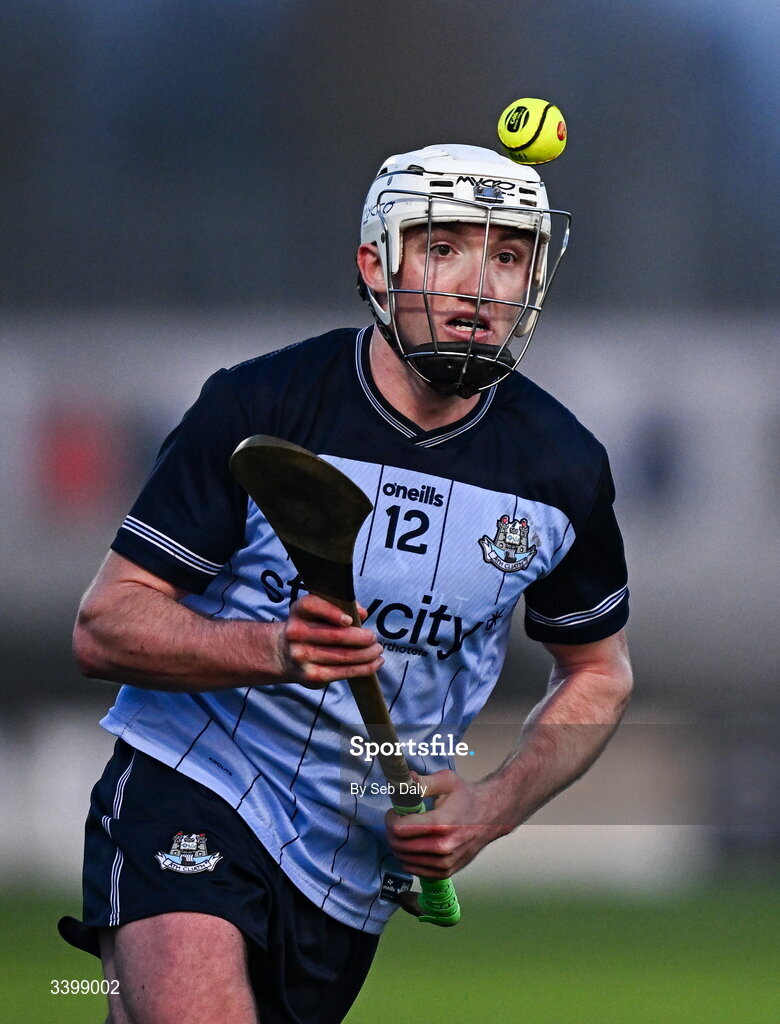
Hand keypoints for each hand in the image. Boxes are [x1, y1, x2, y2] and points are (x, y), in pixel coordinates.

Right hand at [278, 594, 383, 687]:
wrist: (285, 654)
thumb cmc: (312, 627)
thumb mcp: (319, 611)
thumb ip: (341, 606)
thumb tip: (362, 613)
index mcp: (299, 611)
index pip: (313, 605)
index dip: (333, 612)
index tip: (350, 620)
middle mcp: (296, 633)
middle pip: (336, 636)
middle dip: (362, 637)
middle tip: (374, 637)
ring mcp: (301, 656)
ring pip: (344, 656)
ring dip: (367, 653)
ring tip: (377, 650)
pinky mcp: (311, 675)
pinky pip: (344, 672)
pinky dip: (364, 668)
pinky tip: (375, 663)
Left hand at [384, 770, 501, 876]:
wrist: (492, 814)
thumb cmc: (468, 796)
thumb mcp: (447, 781)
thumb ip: (422, 782)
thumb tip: (404, 780)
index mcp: (442, 823)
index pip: (400, 829)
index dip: (391, 819)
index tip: (394, 812)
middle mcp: (444, 847)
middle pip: (400, 846)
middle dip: (391, 832)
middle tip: (396, 820)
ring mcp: (446, 862)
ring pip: (405, 860)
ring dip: (398, 845)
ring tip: (404, 831)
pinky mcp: (447, 871)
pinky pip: (416, 870)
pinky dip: (408, 858)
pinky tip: (412, 845)